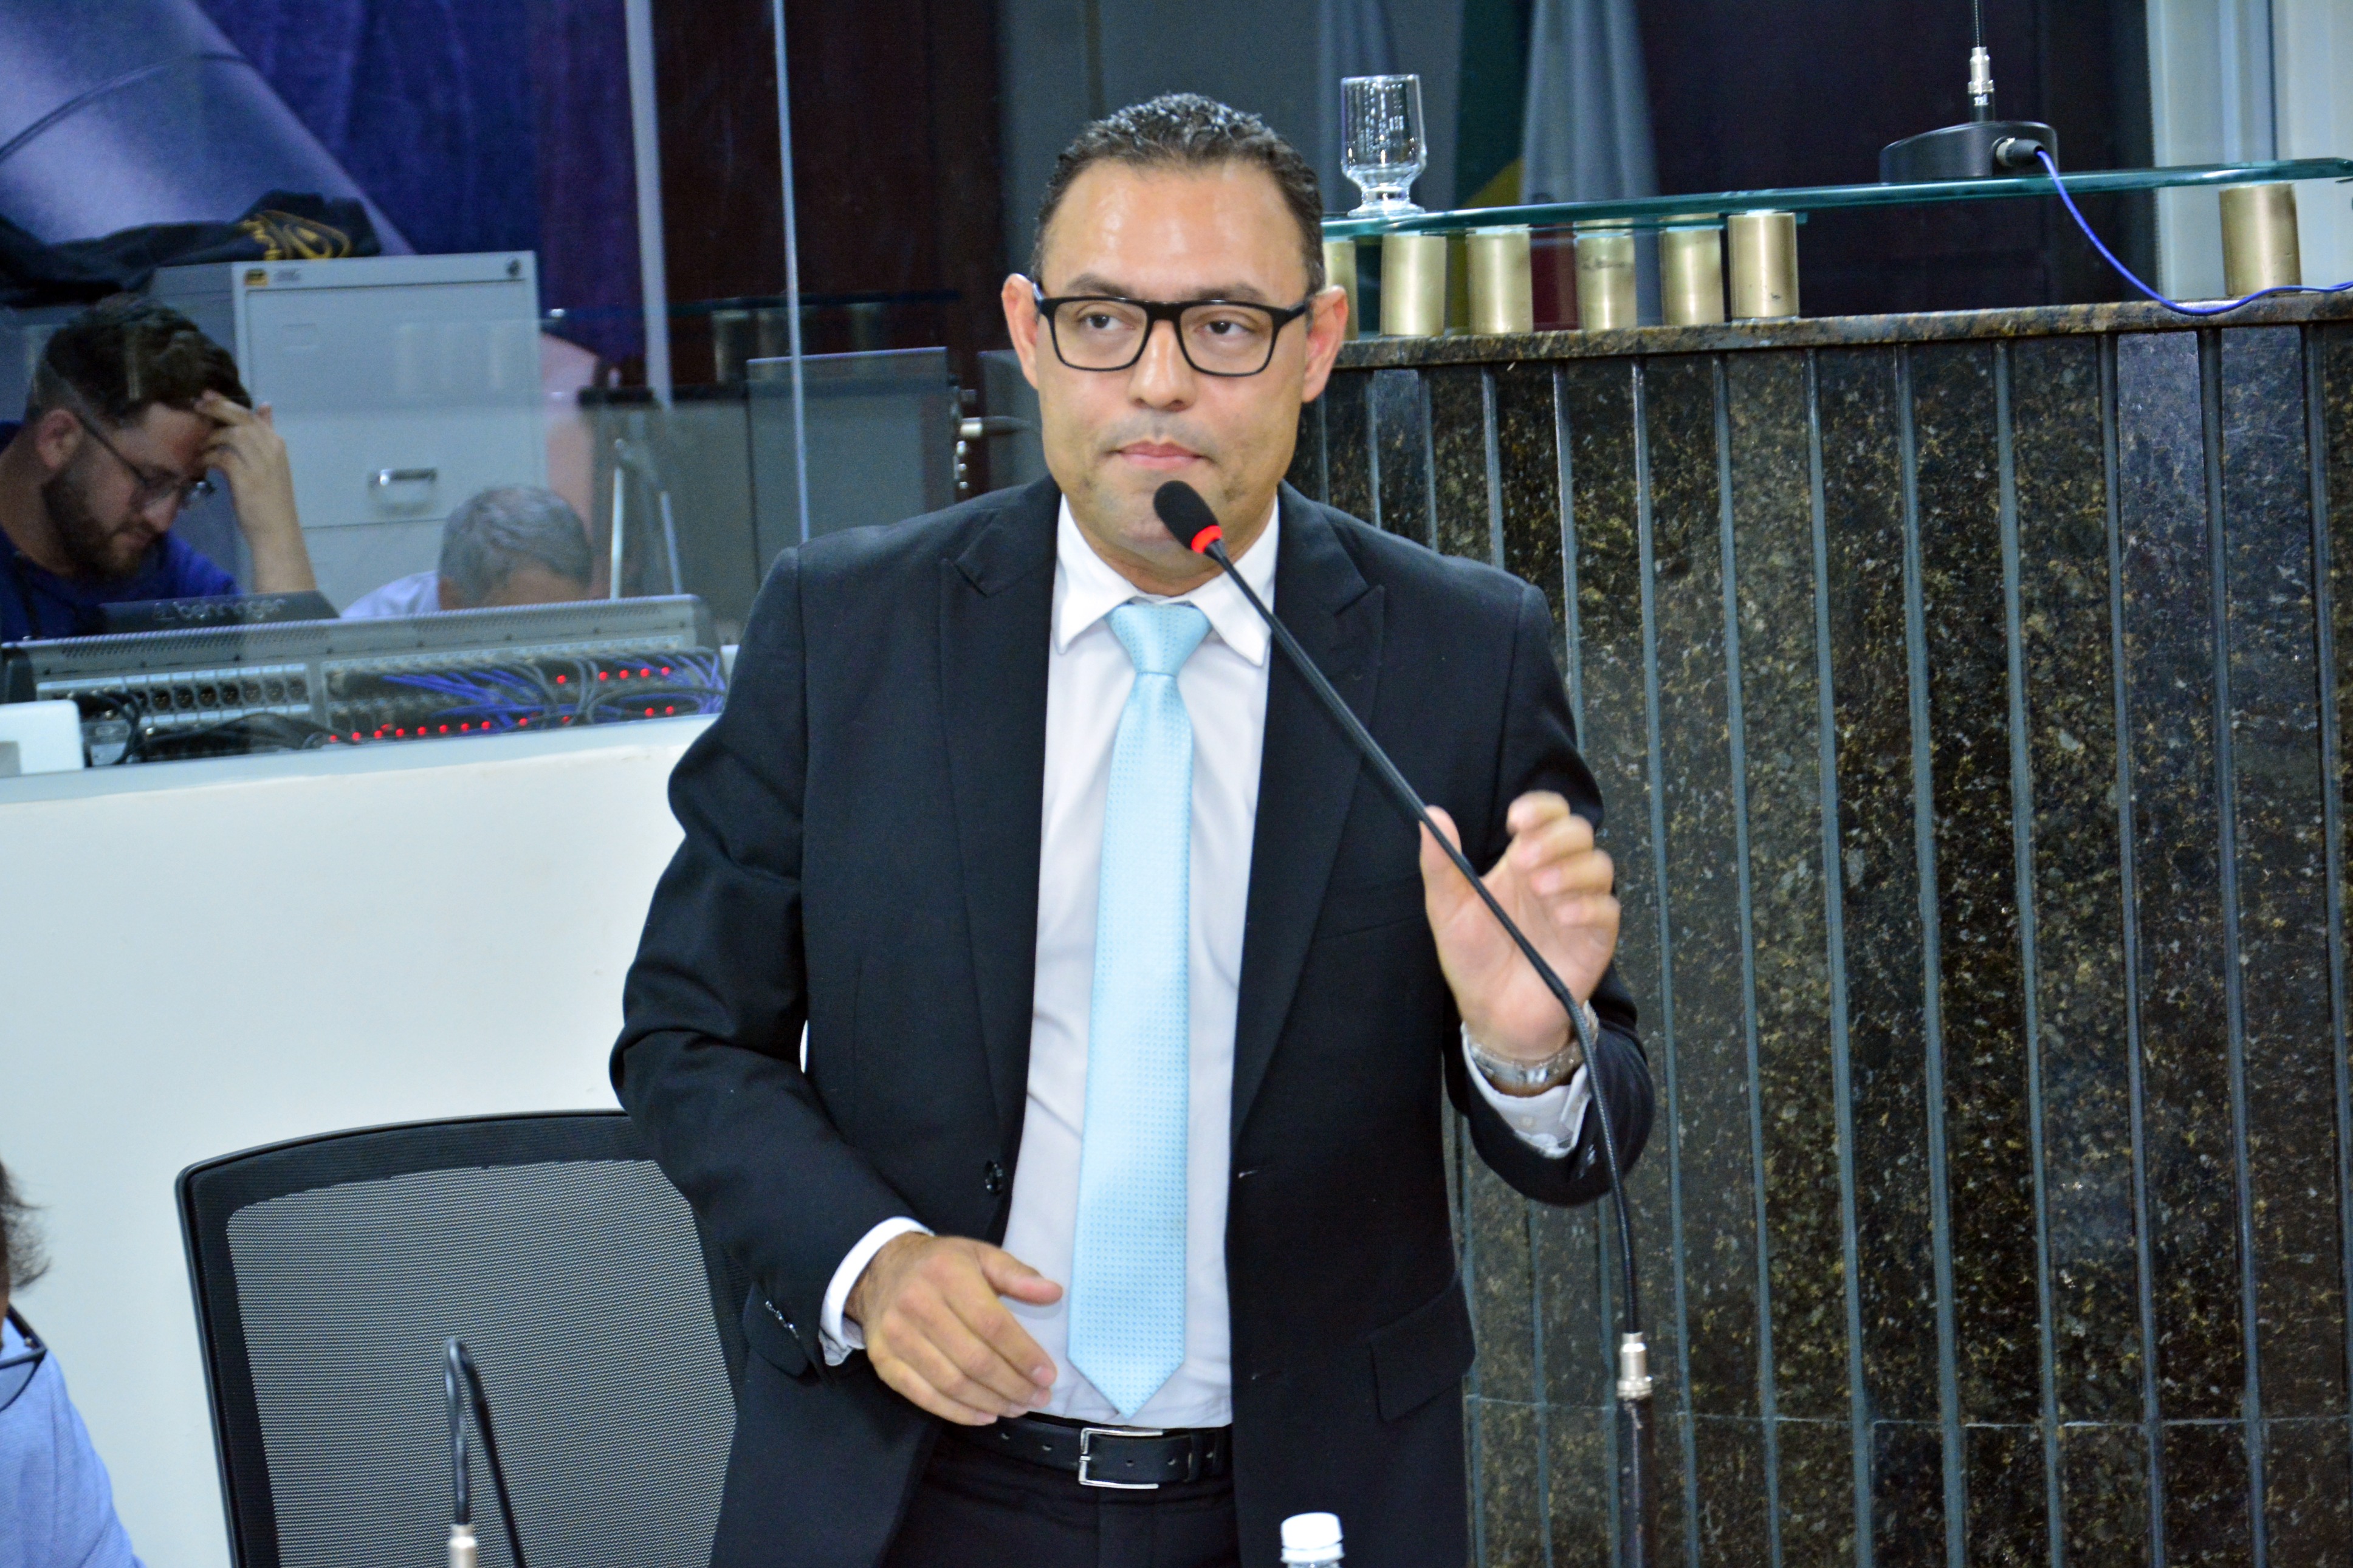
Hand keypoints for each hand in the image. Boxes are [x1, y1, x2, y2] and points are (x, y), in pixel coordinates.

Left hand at [196, 391, 315, 591]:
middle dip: (216, 409)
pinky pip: (221, 457)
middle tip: (196, 405)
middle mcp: (272, 449)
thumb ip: (265, 436)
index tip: (207, 395)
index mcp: (277, 444)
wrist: (277, 532)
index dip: (227, 403)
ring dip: (210, 438)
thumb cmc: (272, 500)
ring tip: (198, 446)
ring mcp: (260, 464)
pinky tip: (200, 465)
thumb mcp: (271, 463)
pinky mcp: (247, 478)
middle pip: (240, 419)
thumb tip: (265, 406)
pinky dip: (208, 458)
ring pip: (231, 435)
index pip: (251, 415)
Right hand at [846, 1233, 1060, 1424]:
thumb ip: (1016, 1274)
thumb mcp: (980, 1255)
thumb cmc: (940, 1265)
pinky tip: (985, 1415)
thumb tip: (1053, 1293)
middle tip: (1039, 1397)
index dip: (1023, 1354)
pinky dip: (957, 1412)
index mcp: (947, 1275)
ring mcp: (896, 1336)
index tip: (1047, 1375)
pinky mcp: (882, 1361)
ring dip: (991, 1402)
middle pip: (974, 1359)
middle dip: (1013, 1385)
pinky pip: (923, 1396)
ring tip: (1017, 1407)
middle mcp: (917, 1305)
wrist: (880, 1270)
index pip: (992, 1324)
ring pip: (951, 1382)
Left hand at [1420, 791, 1617, 1064]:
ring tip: (1540, 890)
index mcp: (1522, 862)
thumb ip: (1441, 864)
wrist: (1491, 1015)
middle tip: (1523, 863)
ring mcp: (1578, 906)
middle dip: (1553, 839)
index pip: (1548, 815)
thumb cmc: (1472, 959)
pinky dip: (1587, 907)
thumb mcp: (1447, 909)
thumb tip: (1431, 815)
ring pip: (1599, 866)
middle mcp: (1556, 876)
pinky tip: (1561, 917)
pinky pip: (1608, 911)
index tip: (1516, 820)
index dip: (1540, 808)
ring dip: (1571, 870)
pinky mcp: (1595, 940)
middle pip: (1578, 832)